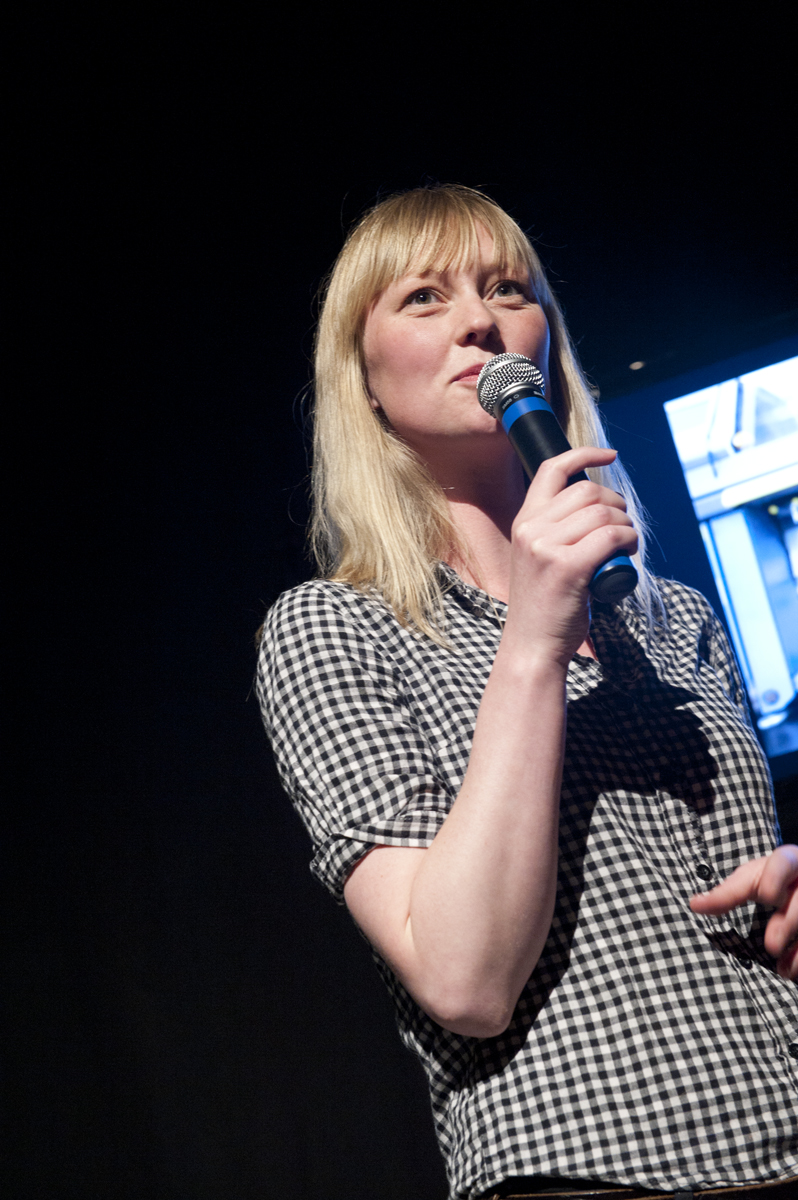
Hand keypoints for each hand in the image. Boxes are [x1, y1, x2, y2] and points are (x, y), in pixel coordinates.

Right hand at [505, 446, 637, 665]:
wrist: (533, 645)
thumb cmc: (545, 604)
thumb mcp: (539, 557)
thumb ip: (555, 531)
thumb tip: (596, 506)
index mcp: (524, 522)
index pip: (552, 469)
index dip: (585, 454)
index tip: (610, 456)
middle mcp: (532, 529)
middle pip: (588, 491)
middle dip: (617, 504)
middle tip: (623, 528)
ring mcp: (547, 548)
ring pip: (604, 514)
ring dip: (627, 525)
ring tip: (627, 545)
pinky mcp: (568, 567)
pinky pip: (611, 536)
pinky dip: (629, 540)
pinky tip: (629, 550)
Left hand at [689, 845, 797, 978]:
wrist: (797, 887)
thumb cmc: (773, 881)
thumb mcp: (753, 880)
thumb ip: (729, 892)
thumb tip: (695, 905)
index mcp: (791, 861)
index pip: (785, 860)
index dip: (776, 877)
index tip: (766, 896)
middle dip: (788, 922)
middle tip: (771, 944)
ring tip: (781, 966)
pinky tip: (790, 970)